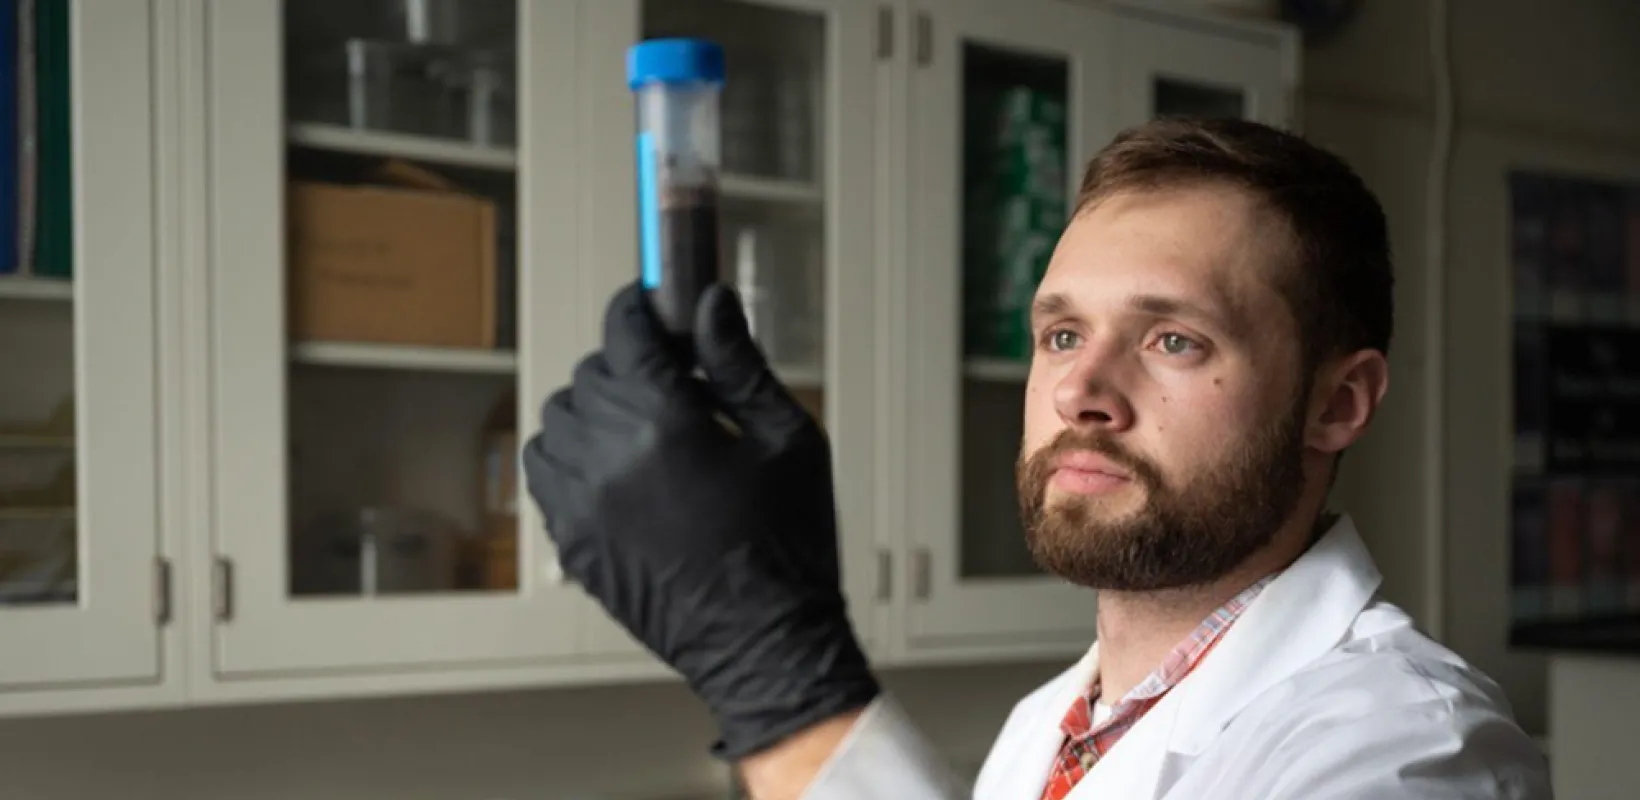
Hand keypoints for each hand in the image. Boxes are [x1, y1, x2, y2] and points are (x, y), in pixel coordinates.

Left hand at [522, 282, 879, 759]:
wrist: (765, 642)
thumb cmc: (788, 546)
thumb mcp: (785, 439)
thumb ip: (739, 363)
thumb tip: (711, 301)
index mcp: (666, 422)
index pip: (624, 331)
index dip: (638, 307)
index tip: (652, 303)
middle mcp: (610, 457)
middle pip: (592, 371)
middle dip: (629, 363)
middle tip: (675, 381)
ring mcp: (581, 503)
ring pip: (558, 418)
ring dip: (595, 408)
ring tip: (644, 426)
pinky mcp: (571, 541)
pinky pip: (543, 470)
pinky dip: (569, 454)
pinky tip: (615, 465)